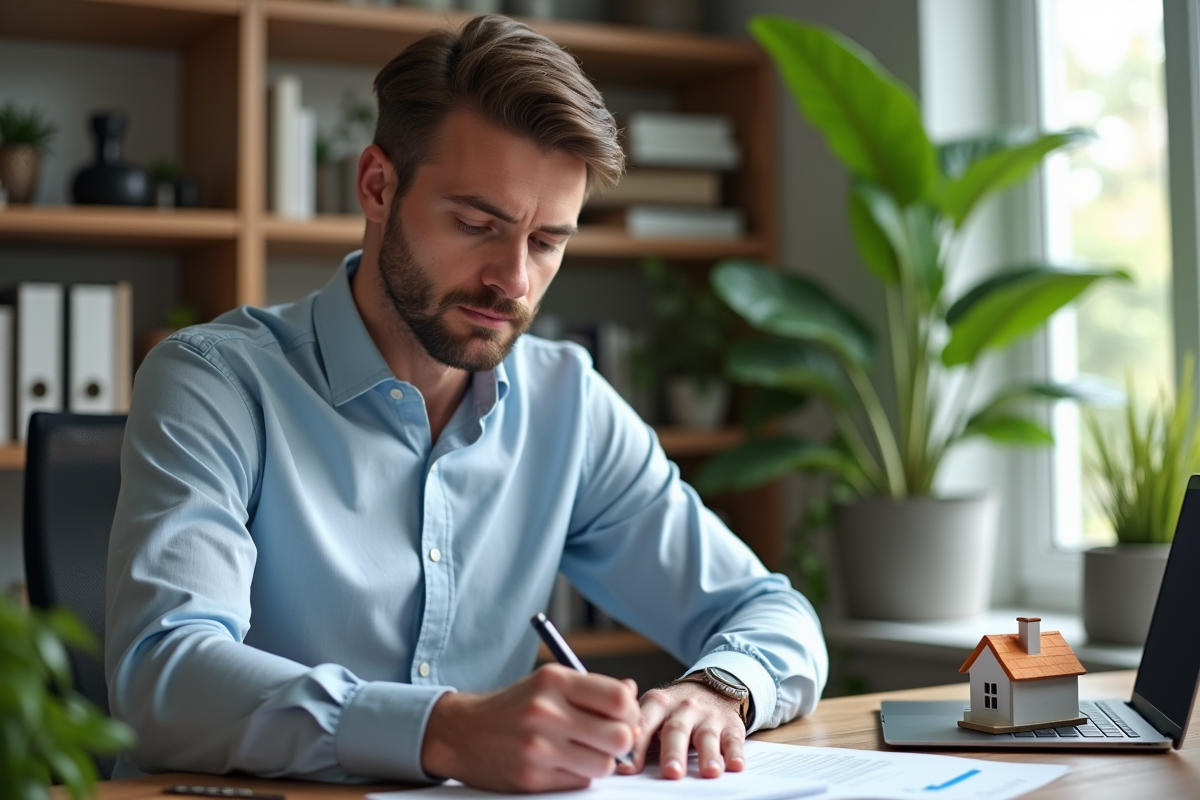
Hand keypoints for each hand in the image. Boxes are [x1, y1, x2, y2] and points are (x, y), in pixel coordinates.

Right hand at [420, 664, 639, 791]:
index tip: (625, 718)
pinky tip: (564, 763)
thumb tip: (633, 692)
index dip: (631, 712)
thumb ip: (592, 688)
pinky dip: (579, 775)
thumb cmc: (515, 706)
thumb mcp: (549, 683)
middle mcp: (546, 711)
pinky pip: (580, 781)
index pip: (619, 699)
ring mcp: (538, 747)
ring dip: (602, 762)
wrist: (463, 733)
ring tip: (585, 752)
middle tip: (612, 740)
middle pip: (619, 736)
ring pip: (604, 765)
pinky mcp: (531, 777)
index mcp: (554, 680)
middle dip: (623, 741)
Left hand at [621, 681, 745, 779]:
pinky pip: (733, 740)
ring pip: (707, 736)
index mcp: (658, 703)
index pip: (644, 723)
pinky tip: (735, 765)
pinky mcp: (731, 725)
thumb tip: (614, 758)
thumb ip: (637, 728)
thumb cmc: (675, 708)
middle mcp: (683, 707)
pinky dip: (735, 753)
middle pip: (676, 730)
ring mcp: (708, 716)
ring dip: (708, 754)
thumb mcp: (654, 708)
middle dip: (673, 752)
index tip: (628, 767)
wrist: (713, 687)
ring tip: (709, 772)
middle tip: (671, 773)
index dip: (637, 745)